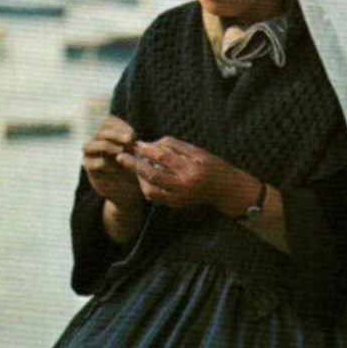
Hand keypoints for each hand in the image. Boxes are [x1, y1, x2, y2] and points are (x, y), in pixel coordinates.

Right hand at [81, 115, 142, 206]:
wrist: (130, 190)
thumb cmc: (135, 167)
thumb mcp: (137, 153)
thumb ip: (133, 144)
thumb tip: (132, 138)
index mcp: (108, 133)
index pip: (108, 121)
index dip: (120, 127)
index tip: (132, 137)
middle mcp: (96, 141)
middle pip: (99, 131)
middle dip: (115, 134)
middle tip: (129, 140)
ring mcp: (90, 155)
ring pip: (89, 145)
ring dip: (107, 147)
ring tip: (121, 153)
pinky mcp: (88, 168)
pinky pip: (91, 163)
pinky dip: (104, 163)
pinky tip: (117, 167)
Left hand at [122, 136, 249, 212]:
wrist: (225, 189)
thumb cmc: (212, 165)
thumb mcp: (197, 151)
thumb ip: (174, 146)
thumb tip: (152, 143)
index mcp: (190, 169)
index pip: (162, 158)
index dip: (146, 150)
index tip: (135, 144)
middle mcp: (184, 186)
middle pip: (152, 175)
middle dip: (134, 165)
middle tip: (121, 156)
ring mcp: (179, 198)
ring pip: (150, 189)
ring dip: (138, 178)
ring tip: (132, 167)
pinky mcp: (176, 205)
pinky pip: (155, 197)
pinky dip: (145, 186)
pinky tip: (142, 177)